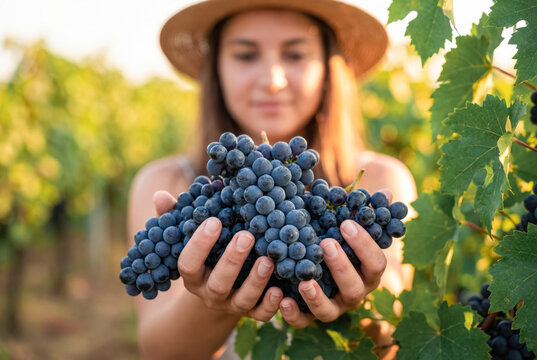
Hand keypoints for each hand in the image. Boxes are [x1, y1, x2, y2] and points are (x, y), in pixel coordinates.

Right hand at [153, 190, 283, 321]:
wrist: (223, 291)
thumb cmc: (207, 254)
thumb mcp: (191, 238)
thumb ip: (176, 218)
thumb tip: (160, 196)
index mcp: (193, 276)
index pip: (188, 264)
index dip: (199, 245)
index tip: (214, 221)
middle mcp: (210, 293)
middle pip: (218, 284)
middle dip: (232, 261)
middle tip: (246, 236)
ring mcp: (232, 305)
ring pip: (242, 300)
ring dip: (255, 281)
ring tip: (268, 260)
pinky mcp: (252, 313)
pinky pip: (261, 315)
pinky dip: (271, 305)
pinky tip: (280, 290)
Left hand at [278, 189, 391, 327]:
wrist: (310, 256)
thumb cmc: (333, 235)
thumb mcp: (344, 222)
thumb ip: (362, 211)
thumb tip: (388, 194)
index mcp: (366, 272)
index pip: (376, 263)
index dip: (364, 245)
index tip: (346, 224)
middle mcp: (353, 293)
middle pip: (354, 288)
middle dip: (341, 267)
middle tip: (326, 244)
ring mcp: (332, 307)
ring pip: (329, 311)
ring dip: (317, 297)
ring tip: (304, 281)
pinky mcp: (308, 316)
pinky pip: (302, 322)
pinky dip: (293, 315)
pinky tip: (282, 300)